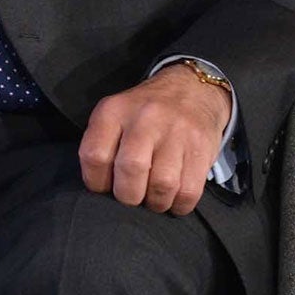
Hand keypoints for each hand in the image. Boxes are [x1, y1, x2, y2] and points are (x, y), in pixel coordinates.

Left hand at [79, 64, 232, 215]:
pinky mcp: (201, 147)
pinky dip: (179, 205)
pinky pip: (188, 192)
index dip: (96, 181)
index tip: (105, 186)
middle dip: (128, 195)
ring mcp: (176, 132)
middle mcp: (145, 118)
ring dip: (156, 203)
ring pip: (162, 185)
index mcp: (114, 111)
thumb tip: (99, 189)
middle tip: (132, 195)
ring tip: (154, 197)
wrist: (191, 89)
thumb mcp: (115, 114)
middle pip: (130, 171)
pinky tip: (173, 197)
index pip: (94, 156)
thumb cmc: (145, 112)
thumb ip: (101, 144)